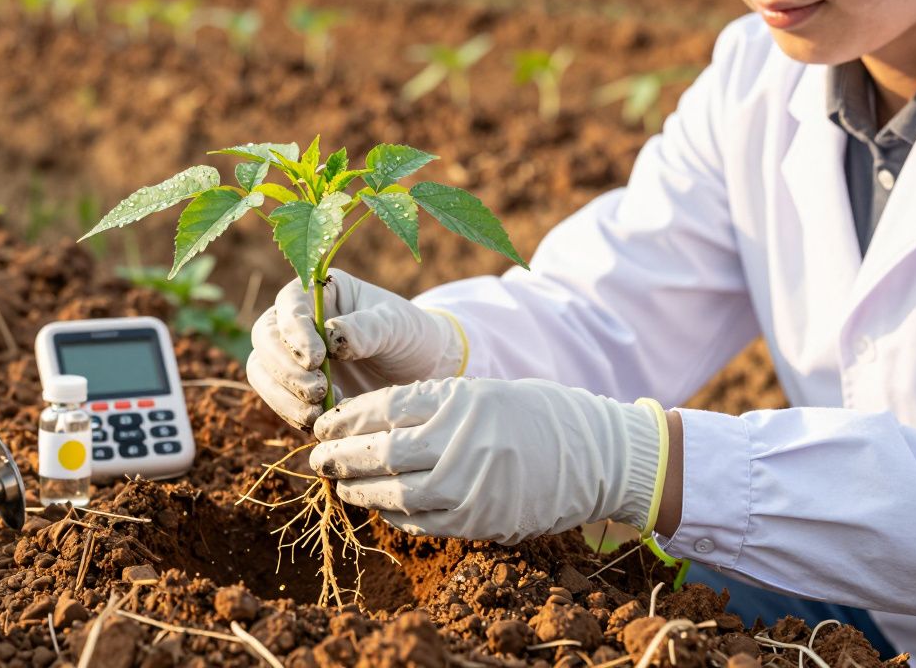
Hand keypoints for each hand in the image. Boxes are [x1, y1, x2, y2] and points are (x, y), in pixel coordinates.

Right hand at [247, 269, 466, 430]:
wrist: (420, 371)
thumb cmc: (410, 337)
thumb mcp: (399, 327)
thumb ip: (368, 327)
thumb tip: (331, 334)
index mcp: (319, 292)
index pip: (290, 305)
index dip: (295, 333)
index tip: (317, 360)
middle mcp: (296, 320)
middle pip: (265, 339)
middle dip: (285, 369)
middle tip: (317, 392)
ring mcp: (291, 354)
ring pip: (262, 372)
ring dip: (283, 397)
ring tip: (317, 415)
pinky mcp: (293, 387)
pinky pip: (277, 400)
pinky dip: (292, 414)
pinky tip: (320, 423)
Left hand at [308, 377, 663, 544]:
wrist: (598, 454)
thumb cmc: (536, 414)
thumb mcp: (481, 393)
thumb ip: (430, 405)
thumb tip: (368, 422)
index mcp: (459, 401)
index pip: (385, 409)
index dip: (346, 418)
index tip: (323, 422)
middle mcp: (461, 443)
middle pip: (382, 452)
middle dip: (342, 456)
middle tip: (317, 457)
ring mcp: (471, 485)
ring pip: (396, 493)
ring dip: (361, 491)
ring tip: (342, 485)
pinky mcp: (481, 519)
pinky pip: (424, 522)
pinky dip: (396, 516)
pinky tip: (381, 507)